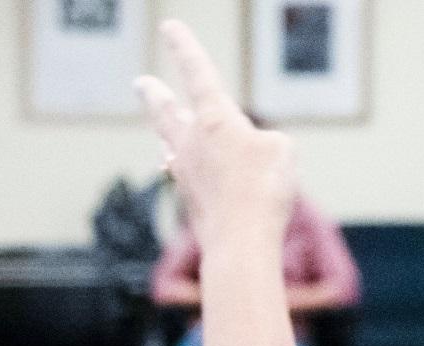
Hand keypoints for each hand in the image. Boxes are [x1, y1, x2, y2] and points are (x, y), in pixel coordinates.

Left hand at [135, 21, 296, 244]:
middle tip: (140, 83)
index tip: (169, 27)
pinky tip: (186, 175)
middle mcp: (192, 141)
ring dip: (168, 134)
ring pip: (171, 145)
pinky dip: (186, 170)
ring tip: (163, 133)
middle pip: (166, 111)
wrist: (241, 241)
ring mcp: (186, 172)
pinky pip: (183, 175)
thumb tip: (243, 158)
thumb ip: (264, 142)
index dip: (185, 48)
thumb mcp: (283, 150)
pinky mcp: (190, 200)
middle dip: (154, 95)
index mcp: (216, 119)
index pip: (198, 74)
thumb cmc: (265, 190)